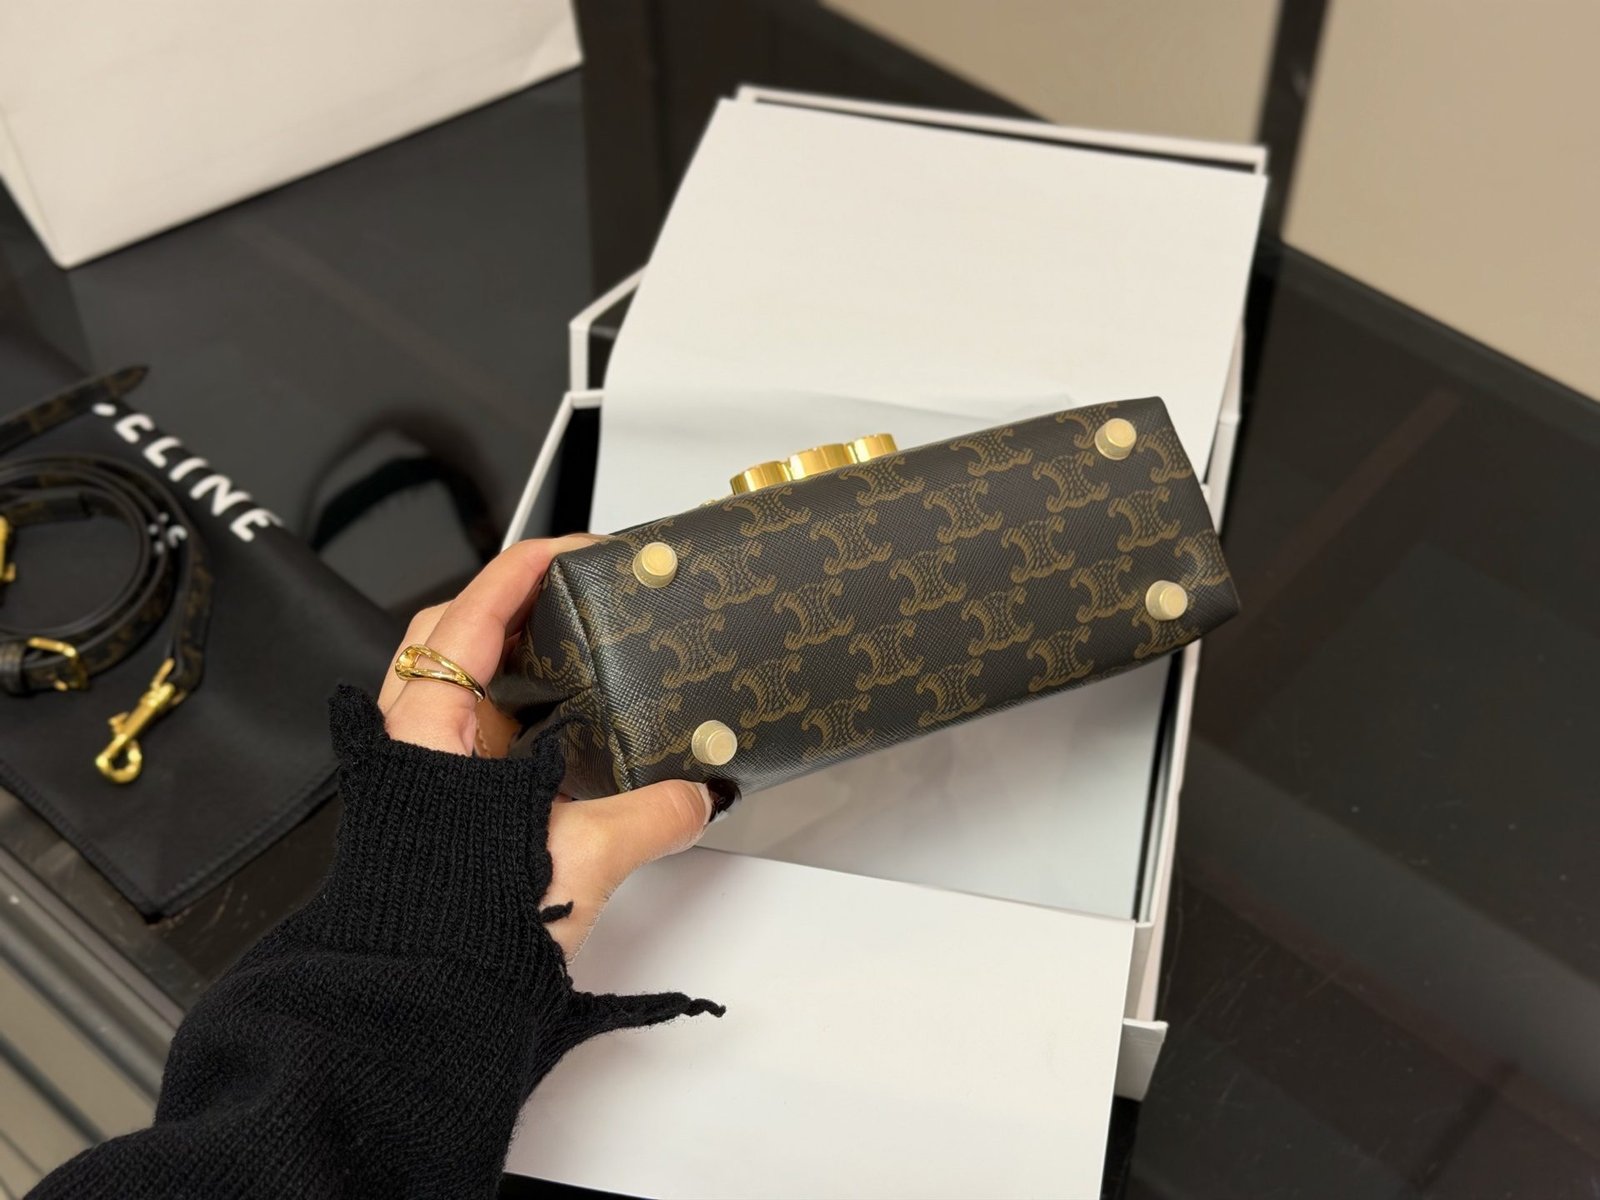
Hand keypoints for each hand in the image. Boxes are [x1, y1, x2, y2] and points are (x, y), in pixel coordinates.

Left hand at [377, 537, 715, 959]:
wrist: (417, 1007)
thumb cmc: (455, 931)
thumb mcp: (577, 859)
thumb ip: (650, 817)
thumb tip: (695, 794)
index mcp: (429, 730)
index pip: (471, 617)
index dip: (523, 571)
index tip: (573, 548)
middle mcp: (411, 741)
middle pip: (450, 636)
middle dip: (511, 605)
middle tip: (571, 591)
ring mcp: (419, 772)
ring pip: (459, 686)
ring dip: (513, 662)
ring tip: (574, 654)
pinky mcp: (435, 806)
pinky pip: (473, 735)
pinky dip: (516, 717)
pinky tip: (559, 734)